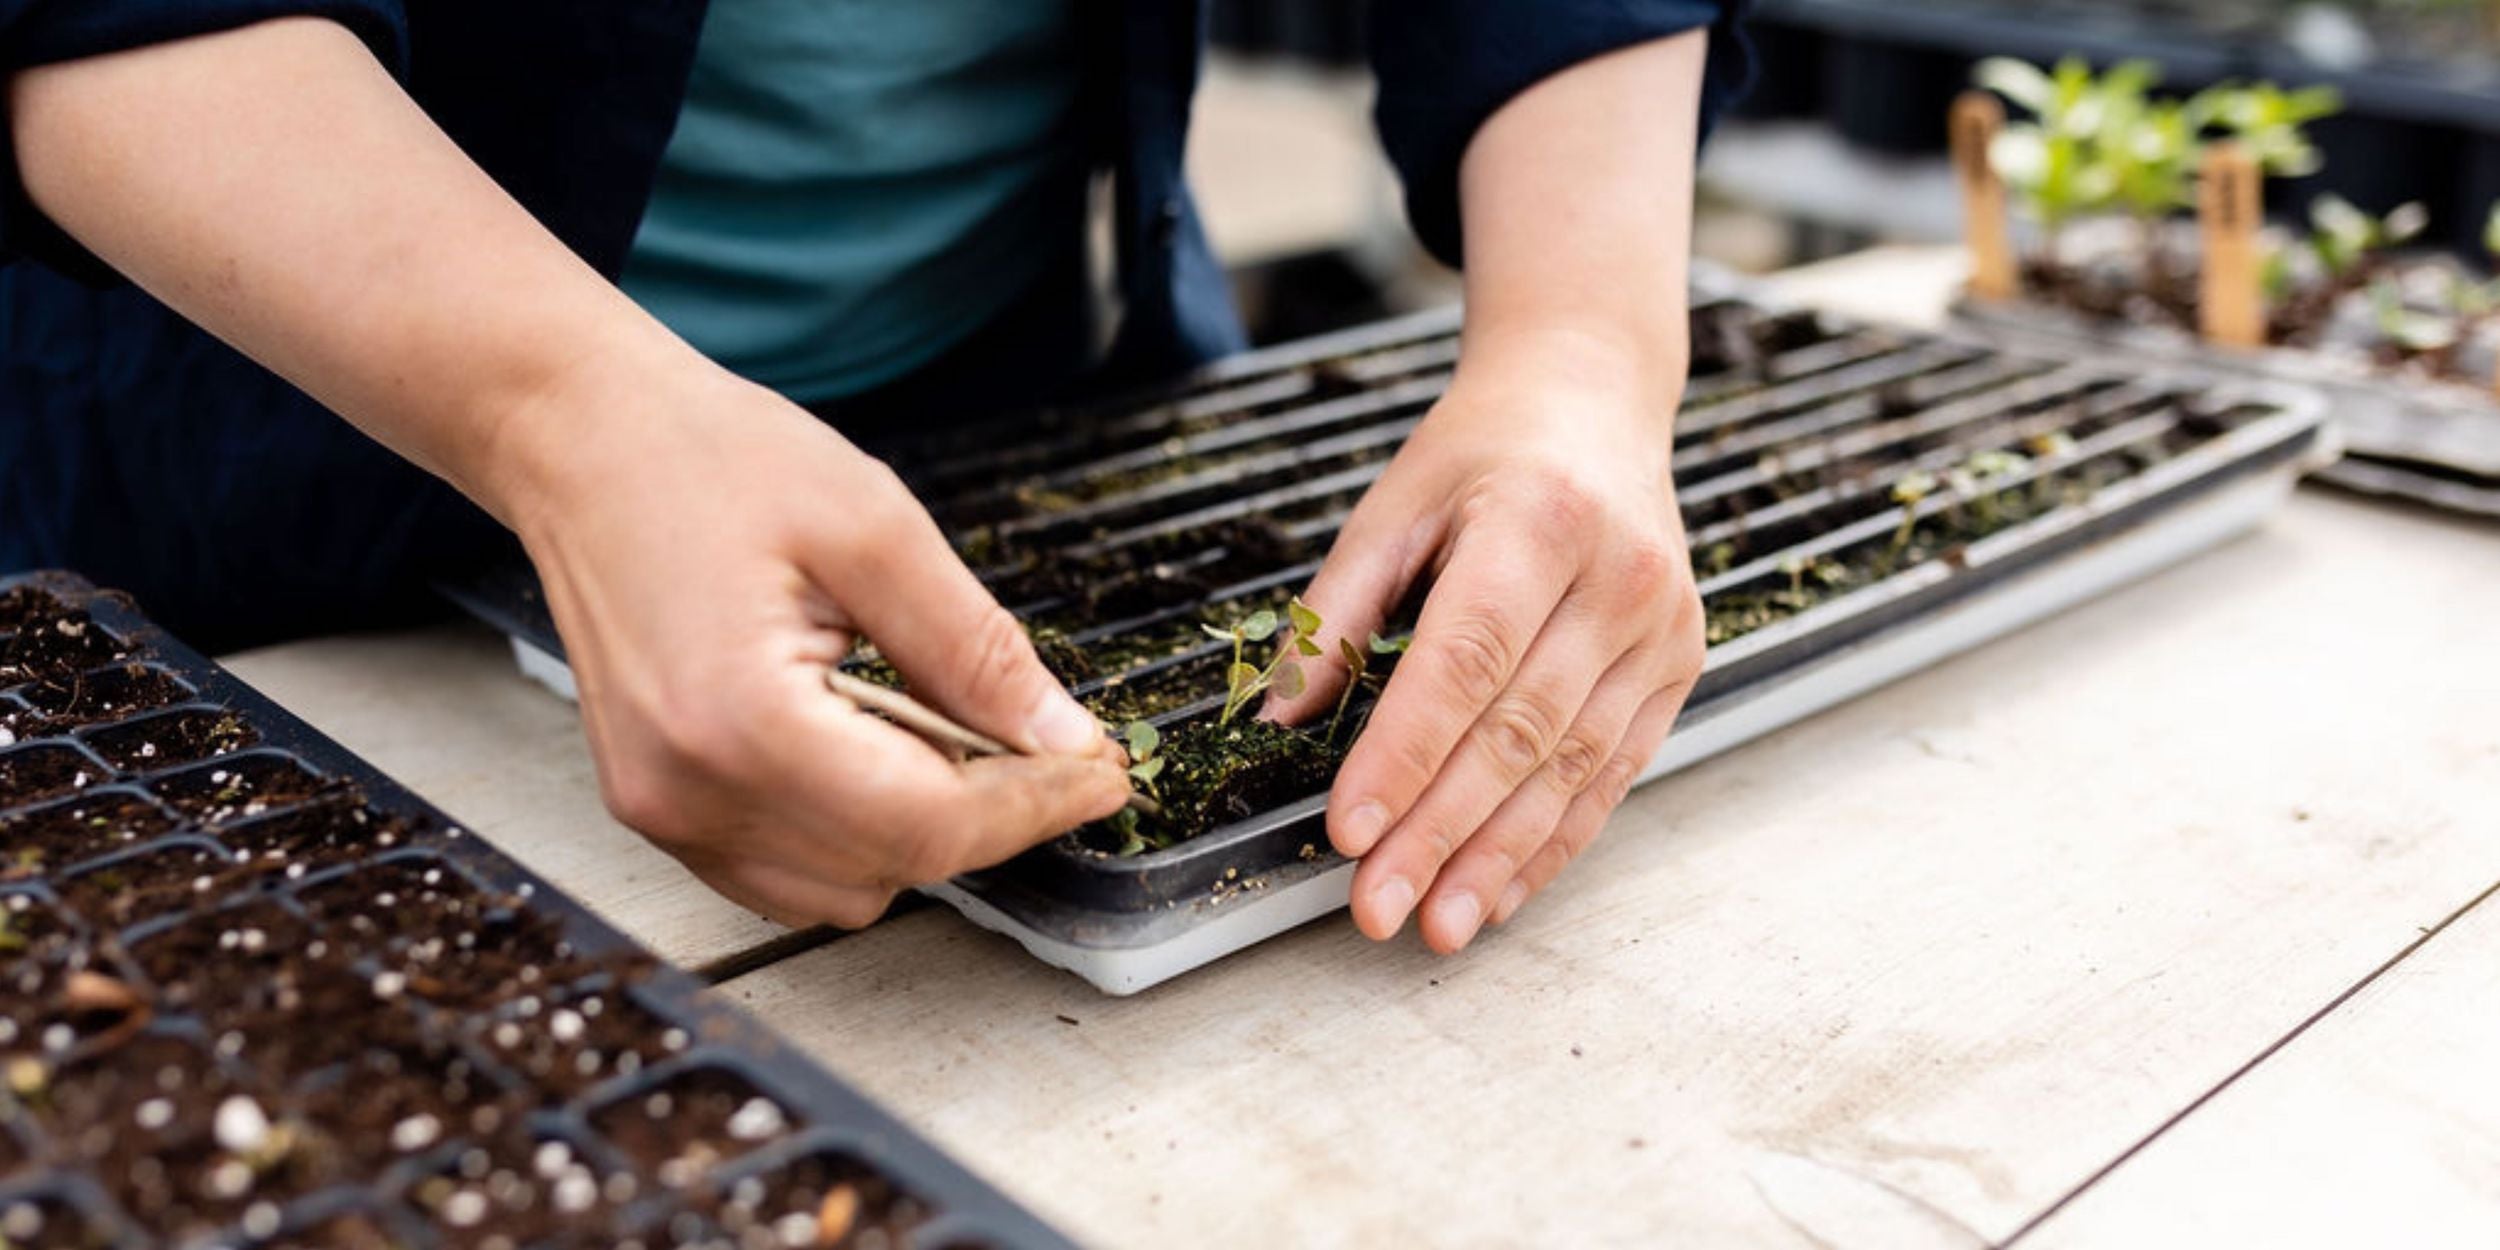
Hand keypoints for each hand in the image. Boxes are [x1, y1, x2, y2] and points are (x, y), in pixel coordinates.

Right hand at [502, 363, 1129, 927]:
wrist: (582, 438)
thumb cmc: (709, 459)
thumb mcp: (875, 528)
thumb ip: (974, 648)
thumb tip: (1063, 736)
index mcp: (740, 723)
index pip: (928, 824)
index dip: (1035, 806)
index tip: (1101, 772)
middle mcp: (687, 792)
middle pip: (893, 866)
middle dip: (989, 816)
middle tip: (1050, 745)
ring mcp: (661, 810)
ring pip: (841, 891)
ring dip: (918, 831)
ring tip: (947, 732)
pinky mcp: (654, 806)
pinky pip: (783, 870)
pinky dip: (853, 832)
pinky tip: (876, 747)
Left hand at [1267, 334, 1704, 952]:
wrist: (1593, 400)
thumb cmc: (1480, 455)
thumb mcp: (1389, 509)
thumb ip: (1334, 616)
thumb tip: (1278, 722)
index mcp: (1536, 520)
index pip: (1465, 659)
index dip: (1405, 753)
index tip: (1350, 830)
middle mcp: (1616, 577)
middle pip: (1519, 729)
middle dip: (1442, 831)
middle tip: (1376, 907)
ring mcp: (1661, 626)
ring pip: (1572, 766)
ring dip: (1499, 857)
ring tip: (1436, 923)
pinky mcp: (1679, 665)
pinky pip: (1613, 773)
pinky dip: (1554, 841)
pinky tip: (1501, 891)